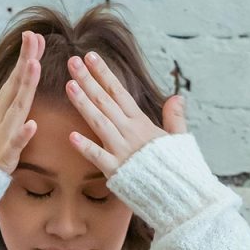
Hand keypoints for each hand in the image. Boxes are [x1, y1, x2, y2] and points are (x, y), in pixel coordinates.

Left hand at [63, 51, 187, 178]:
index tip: (91, 56)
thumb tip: (177, 97)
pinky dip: (85, 147)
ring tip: (69, 85)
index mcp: (142, 122)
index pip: (119, 92)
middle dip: (88, 80)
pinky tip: (71, 136)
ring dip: (83, 103)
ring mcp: (121, 150)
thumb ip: (175, 118)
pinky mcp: (116, 170)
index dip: (104, 73)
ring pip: (99, 122)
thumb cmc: (178, 167)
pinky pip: (98, 157)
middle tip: (72, 61)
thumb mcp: (179, 138)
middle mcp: (130, 132)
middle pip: (105, 101)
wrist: (180, 193)